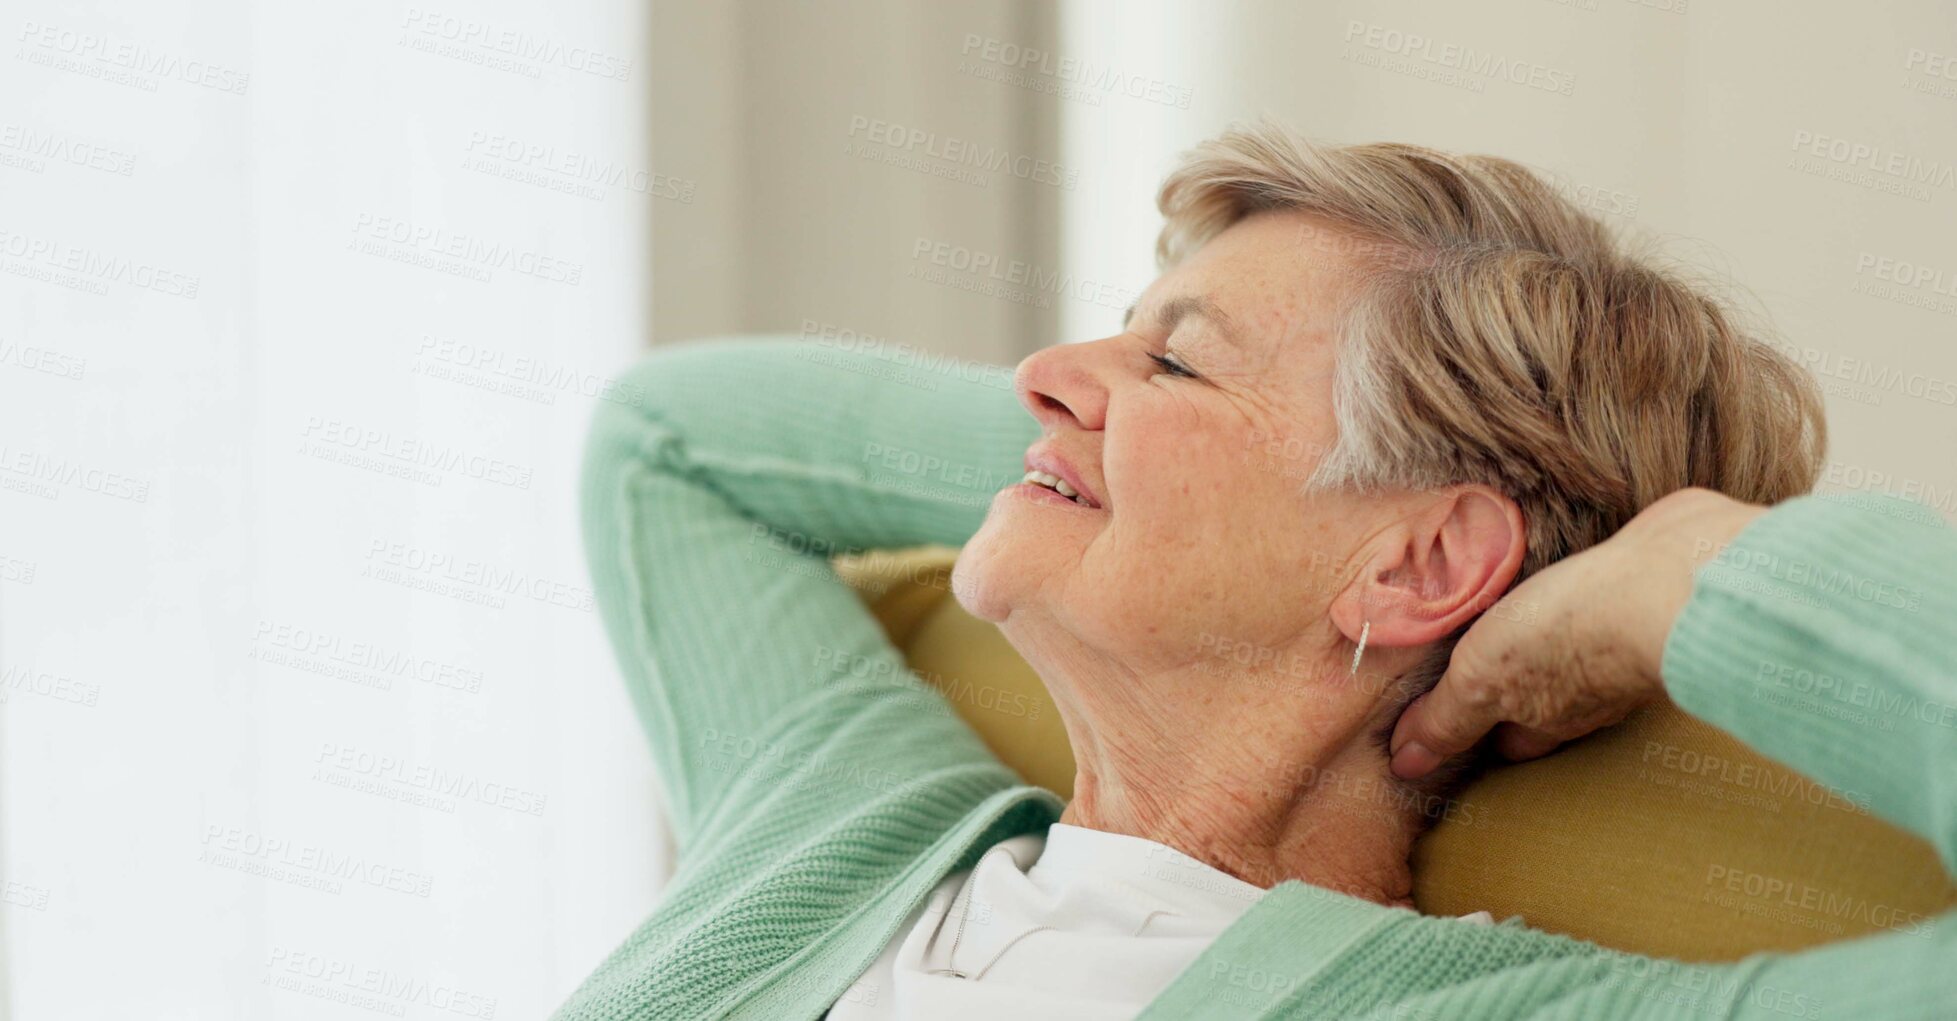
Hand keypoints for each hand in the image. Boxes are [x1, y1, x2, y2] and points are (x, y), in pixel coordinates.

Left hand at [1388, 487, 1767, 779]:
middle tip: (1484, 672)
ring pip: (1578, 665)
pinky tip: (1570, 582)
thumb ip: (1448, 719)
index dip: (1478, 734)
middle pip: (1544, 707)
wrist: (1671, 581)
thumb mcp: (1485, 678)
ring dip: (1549, 648)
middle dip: (1516, 696)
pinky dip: (1584, 604)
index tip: (1450, 722)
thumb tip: (1407, 766)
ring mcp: (1622, 650)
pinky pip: (1605, 608)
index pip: (1507, 741)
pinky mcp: (1643, 596)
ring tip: (1518, 625)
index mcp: (1546, 718)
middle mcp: (1588, 694)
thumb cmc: (1572, 632)